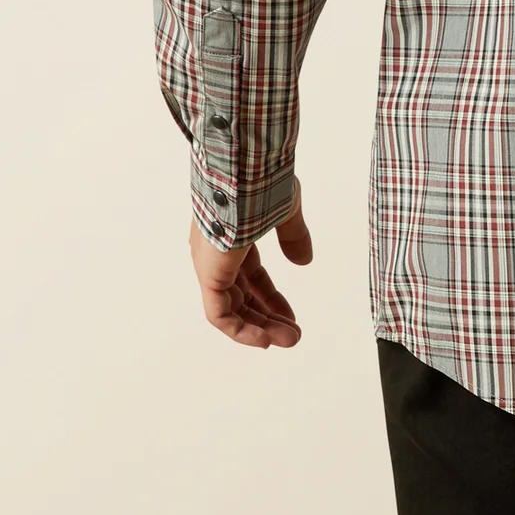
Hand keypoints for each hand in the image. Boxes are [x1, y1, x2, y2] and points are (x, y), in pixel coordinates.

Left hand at [188, 175, 312, 347]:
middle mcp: (218, 253)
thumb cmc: (263, 183)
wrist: (244, 173)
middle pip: (243, 295)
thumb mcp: (286, 210)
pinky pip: (220, 315)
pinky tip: (264, 340)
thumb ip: (294, 236)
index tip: (292, 315)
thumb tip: (305, 262)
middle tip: (293, 336)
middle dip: (268, 317)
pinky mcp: (209, 275)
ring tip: (288, 341)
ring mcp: (212, 265)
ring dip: (260, 327)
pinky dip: (240, 330)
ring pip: (232, 309)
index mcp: (234, 235)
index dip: (272, 297)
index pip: (252, 275)